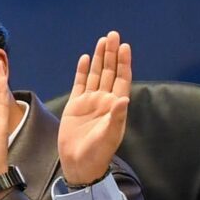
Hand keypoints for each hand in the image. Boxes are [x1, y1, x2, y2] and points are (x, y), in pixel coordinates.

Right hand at [58, 31, 131, 186]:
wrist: (79, 164)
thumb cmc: (98, 153)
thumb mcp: (109, 136)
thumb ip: (116, 117)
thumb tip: (123, 99)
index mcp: (115, 106)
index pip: (121, 79)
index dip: (123, 63)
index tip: (124, 46)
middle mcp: (104, 100)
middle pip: (109, 72)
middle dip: (111, 53)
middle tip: (113, 35)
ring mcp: (90, 101)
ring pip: (96, 74)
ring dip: (99, 58)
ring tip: (102, 40)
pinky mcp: (76, 105)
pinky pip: (80, 84)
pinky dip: (83, 71)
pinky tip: (85, 59)